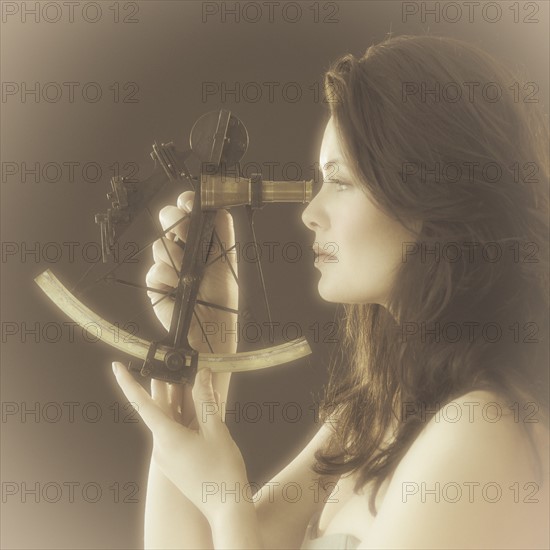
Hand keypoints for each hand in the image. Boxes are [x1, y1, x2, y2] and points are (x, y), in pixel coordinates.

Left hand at [112, 362, 247, 524]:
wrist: (226, 507)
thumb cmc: (222, 470)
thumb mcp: (216, 429)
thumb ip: (206, 400)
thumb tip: (202, 375)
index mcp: (167, 437)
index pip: (142, 403)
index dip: (127, 382)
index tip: (116, 367)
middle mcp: (161, 447)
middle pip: (159, 408)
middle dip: (167, 387)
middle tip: (174, 366)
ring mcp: (166, 457)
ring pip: (169, 421)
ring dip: (181, 403)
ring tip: (198, 387)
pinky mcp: (174, 463)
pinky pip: (175, 434)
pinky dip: (185, 420)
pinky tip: (203, 413)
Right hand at [146, 190, 237, 351]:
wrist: (211, 324)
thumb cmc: (222, 295)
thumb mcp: (227, 258)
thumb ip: (223, 230)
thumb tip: (217, 205)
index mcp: (199, 238)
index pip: (186, 209)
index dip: (185, 202)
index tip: (187, 203)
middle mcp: (182, 247)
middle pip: (168, 218)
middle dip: (177, 223)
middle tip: (186, 235)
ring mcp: (167, 262)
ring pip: (160, 243)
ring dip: (177, 258)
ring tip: (189, 275)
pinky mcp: (155, 281)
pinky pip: (156, 269)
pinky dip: (169, 279)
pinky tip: (179, 288)